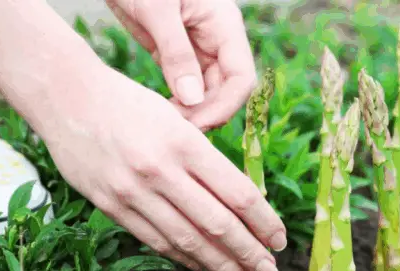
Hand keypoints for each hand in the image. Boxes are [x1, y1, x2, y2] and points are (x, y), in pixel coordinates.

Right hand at [42, 65, 284, 270]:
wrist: (67, 98)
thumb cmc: (132, 105)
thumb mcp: (179, 121)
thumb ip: (207, 162)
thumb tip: (244, 206)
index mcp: (186, 143)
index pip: (238, 194)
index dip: (265, 222)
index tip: (280, 239)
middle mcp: (161, 171)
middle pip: (218, 224)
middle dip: (249, 253)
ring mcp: (133, 192)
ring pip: (188, 241)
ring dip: (221, 267)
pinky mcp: (111, 207)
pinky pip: (157, 242)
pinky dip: (187, 259)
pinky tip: (207, 269)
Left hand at [105, 0, 256, 130]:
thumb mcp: (157, 11)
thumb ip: (176, 54)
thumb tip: (192, 99)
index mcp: (224, 25)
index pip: (242, 77)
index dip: (227, 106)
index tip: (199, 124)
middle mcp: (218, 40)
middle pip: (228, 89)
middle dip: (207, 113)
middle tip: (178, 130)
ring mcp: (199, 48)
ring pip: (209, 92)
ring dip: (194, 111)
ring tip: (167, 123)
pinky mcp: (177, 54)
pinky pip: (188, 86)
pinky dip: (180, 103)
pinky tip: (163, 111)